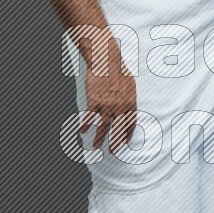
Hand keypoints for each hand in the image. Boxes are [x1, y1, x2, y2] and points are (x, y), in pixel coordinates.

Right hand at [79, 40, 137, 154]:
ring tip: (95, 146)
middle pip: (118, 129)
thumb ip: (130, 98)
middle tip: (111, 151)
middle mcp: (119, 107)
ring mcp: (106, 105)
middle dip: (115, 143)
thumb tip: (130, 107)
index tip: (123, 143)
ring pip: (103, 127)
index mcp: (130, 103)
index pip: (130, 124)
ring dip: (99, 138)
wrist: (106, 61)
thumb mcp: (131, 85)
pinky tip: (82, 131)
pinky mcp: (94, 101)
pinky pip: (89, 117)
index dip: (127, 135)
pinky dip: (85, 125)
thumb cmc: (119, 71)